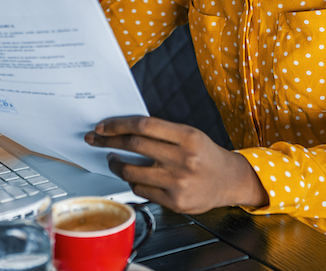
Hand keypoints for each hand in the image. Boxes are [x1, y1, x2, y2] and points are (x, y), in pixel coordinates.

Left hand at [84, 116, 267, 213]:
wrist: (229, 181)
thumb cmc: (207, 155)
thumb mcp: (191, 135)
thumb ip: (162, 132)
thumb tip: (124, 130)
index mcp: (188, 137)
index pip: (144, 126)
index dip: (118, 125)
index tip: (103, 126)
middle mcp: (183, 158)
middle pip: (134, 145)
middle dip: (108, 141)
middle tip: (95, 139)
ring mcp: (178, 182)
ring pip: (133, 171)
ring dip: (116, 164)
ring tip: (113, 160)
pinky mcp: (175, 201)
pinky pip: (141, 190)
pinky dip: (132, 181)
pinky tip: (133, 176)